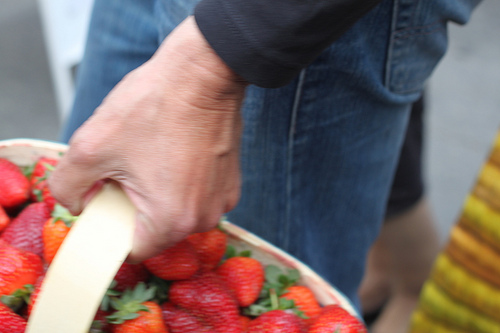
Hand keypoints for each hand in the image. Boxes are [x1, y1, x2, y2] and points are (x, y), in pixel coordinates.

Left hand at [49, 16, 246, 262]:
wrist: (203, 74)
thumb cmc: (155, 105)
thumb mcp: (90, 145)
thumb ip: (67, 187)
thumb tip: (78, 203)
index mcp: (171, 220)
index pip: (132, 249)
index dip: (111, 226)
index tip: (107, 199)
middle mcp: (204, 218)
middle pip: (156, 231)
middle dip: (135, 208)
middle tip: (126, 171)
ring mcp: (222, 200)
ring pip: (177, 212)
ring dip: (159, 195)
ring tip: (152, 157)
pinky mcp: (231, 183)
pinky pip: (196, 196)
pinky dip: (182, 183)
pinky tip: (174, 152)